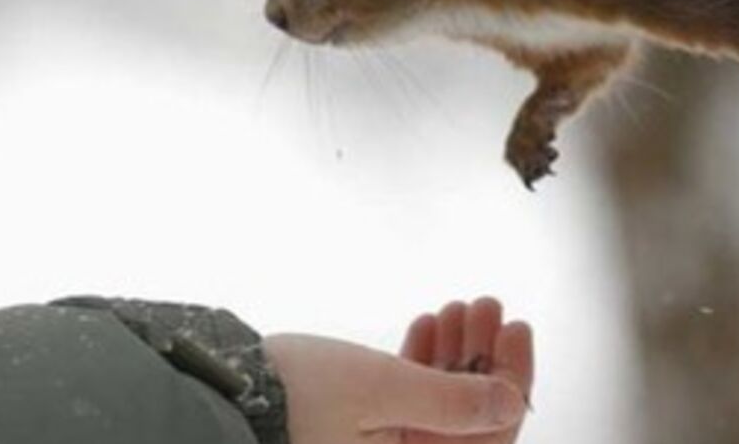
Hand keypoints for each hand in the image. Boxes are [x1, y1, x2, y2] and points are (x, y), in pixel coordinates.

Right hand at [266, 297, 534, 443]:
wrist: (222, 393)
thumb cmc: (293, 400)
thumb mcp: (385, 391)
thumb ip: (454, 401)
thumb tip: (511, 400)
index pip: (489, 437)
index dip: (510, 379)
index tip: (516, 330)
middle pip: (469, 418)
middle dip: (482, 358)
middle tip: (486, 308)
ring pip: (440, 404)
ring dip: (453, 355)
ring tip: (456, 310)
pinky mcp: (361, 432)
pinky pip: (409, 402)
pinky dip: (421, 365)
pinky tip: (426, 329)